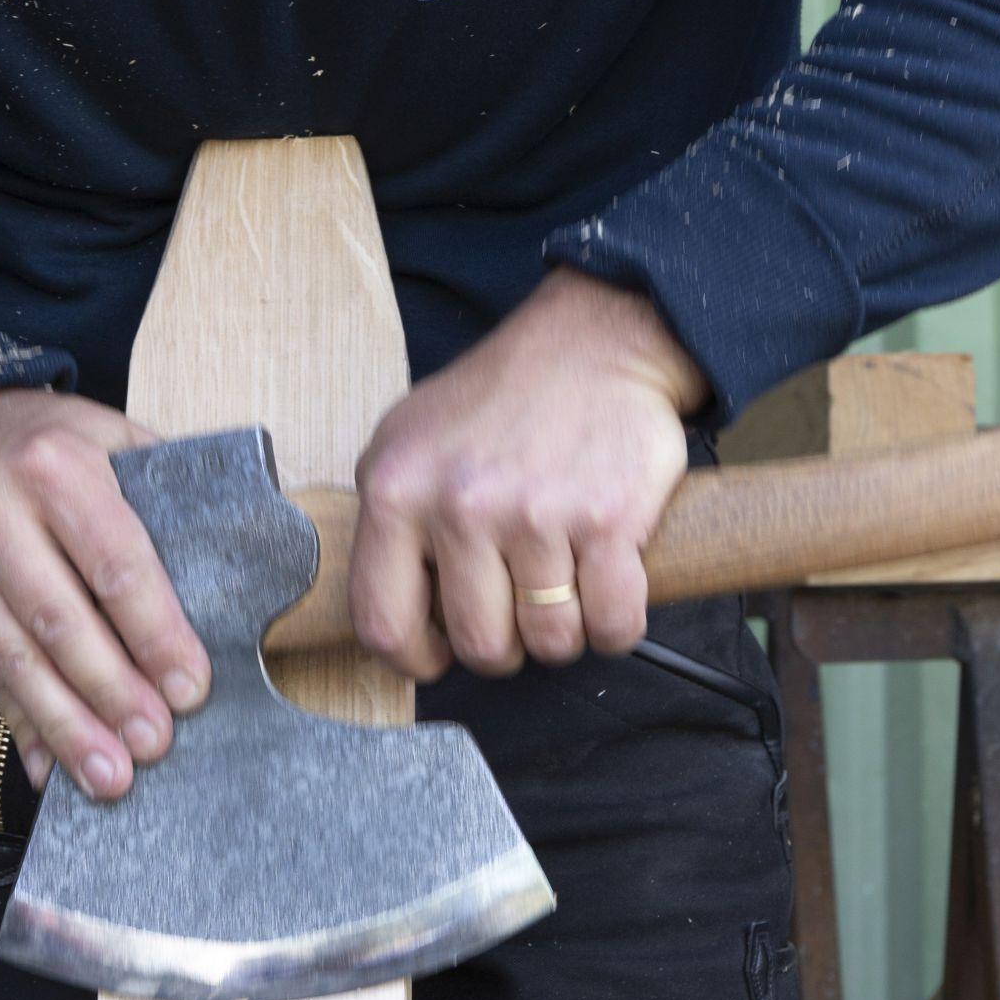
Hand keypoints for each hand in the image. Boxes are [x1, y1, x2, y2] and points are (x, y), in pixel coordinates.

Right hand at [0, 387, 209, 800]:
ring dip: (66, 726)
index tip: (189, 688)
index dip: (155, 634)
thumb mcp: (112, 442)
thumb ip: (164, 500)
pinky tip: (51, 765)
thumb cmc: (53, 447)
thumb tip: (239, 574)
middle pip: (59, 621)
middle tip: (154, 744)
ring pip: (14, 658)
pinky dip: (19, 725)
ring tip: (110, 777)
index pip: (115, 564)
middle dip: (112, 693)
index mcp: (55, 466)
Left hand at [349, 272, 707, 679]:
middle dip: (505, 646)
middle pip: (480, 644)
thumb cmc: (501, 398)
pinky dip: (616, 624)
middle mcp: (460, 504)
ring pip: (551, 640)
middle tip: (517, 611)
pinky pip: (613, 623)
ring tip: (564, 586)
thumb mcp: (409, 442)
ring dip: (564, 630)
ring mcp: (536, 514)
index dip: (415, 657)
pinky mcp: (608, 520)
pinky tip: (608, 586)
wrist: (593, 342)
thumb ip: (391, 523)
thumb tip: (395, 620)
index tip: (438, 653)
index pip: (383, 623)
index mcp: (396, 490)